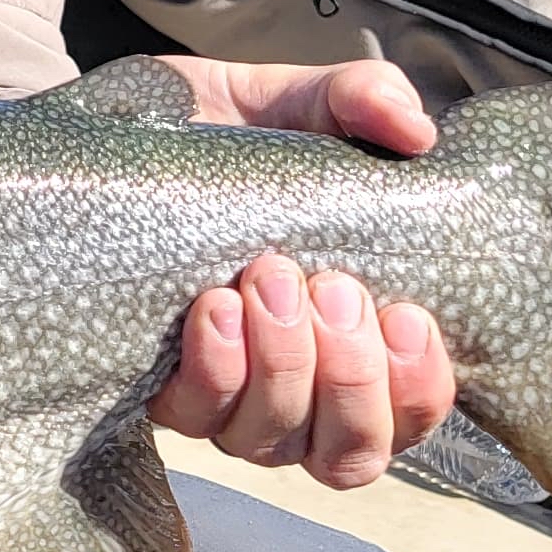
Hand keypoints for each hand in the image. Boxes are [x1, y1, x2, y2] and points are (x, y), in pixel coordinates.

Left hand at [144, 58, 454, 489]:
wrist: (134, 126)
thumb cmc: (238, 133)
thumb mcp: (302, 102)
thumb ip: (365, 100)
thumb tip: (413, 130)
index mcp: (357, 340)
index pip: (408, 416)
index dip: (418, 389)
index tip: (406, 315)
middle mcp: (297, 390)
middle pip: (348, 452)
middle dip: (350, 375)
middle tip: (330, 286)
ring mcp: (226, 398)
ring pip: (272, 442)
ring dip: (282, 366)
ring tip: (265, 278)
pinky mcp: (157, 387)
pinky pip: (193, 415)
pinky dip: (215, 367)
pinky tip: (213, 306)